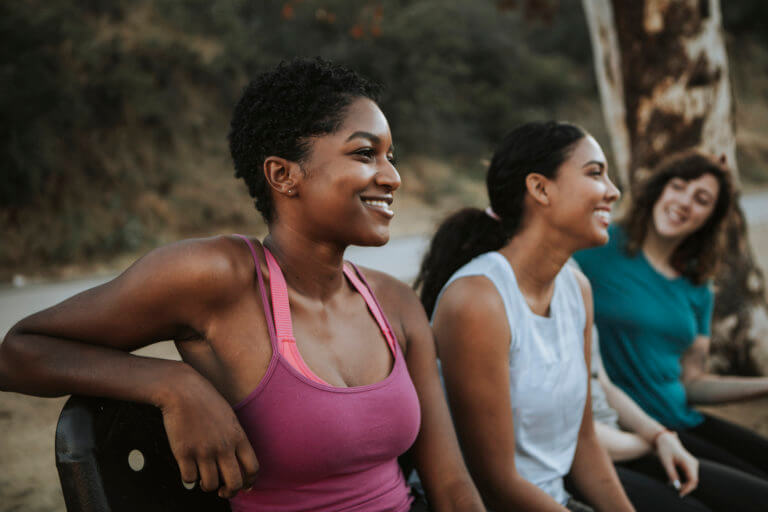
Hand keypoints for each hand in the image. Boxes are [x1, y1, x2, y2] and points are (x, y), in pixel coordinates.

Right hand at [159, 367, 258, 498]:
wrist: (183, 390)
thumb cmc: (206, 401)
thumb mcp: (229, 418)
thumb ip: (235, 439)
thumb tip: (239, 463)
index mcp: (238, 437)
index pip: (253, 468)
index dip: (249, 482)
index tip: (243, 485)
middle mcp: (223, 446)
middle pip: (234, 482)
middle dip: (229, 491)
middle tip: (223, 490)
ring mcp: (203, 451)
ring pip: (209, 485)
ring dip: (207, 485)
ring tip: (203, 478)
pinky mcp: (184, 453)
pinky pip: (189, 479)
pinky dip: (189, 478)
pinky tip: (189, 469)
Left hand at [655, 430, 698, 495]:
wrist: (665, 439)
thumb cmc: (664, 449)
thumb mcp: (666, 462)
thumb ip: (671, 474)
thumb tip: (677, 487)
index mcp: (688, 462)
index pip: (693, 480)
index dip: (687, 489)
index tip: (679, 493)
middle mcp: (693, 463)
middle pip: (694, 480)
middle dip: (685, 487)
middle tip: (674, 491)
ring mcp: (693, 463)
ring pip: (692, 478)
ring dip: (683, 484)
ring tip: (670, 485)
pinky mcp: (690, 464)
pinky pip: (689, 475)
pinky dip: (682, 480)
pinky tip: (672, 481)